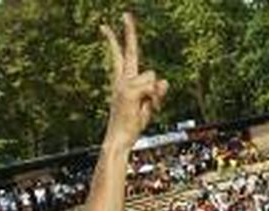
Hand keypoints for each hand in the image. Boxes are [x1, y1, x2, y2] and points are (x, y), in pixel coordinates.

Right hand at [101, 13, 167, 151]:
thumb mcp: (149, 106)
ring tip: (145, 109)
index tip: (104, 25)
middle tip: (125, 13)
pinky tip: (143, 109)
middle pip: (129, 51)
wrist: (120, 138)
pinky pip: (153, 87)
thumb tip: (164, 80)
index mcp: (123, 81)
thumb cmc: (133, 125)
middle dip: (129, 31)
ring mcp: (124, 84)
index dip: (115, 40)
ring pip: (152, 76)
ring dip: (155, 94)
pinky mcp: (129, 90)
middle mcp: (121, 79)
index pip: (119, 57)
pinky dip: (154, 99)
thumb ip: (157, 92)